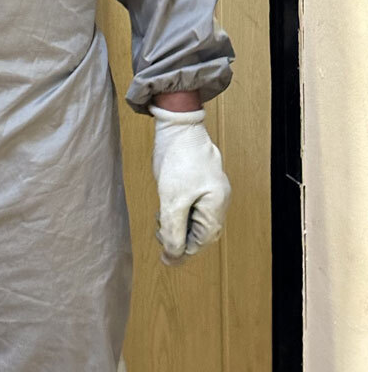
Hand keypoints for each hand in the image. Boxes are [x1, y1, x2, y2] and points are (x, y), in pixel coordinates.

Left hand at [150, 105, 229, 264]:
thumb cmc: (177, 158)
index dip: (182, 250)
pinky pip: (194, 204)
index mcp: (216, 205)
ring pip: (196, 218)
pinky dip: (180, 209)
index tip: (163, 253)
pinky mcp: (201, 179)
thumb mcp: (171, 200)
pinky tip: (166, 204)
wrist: (176, 123)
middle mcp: (219, 198)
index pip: (202, 241)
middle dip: (180, 236)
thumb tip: (172, 257)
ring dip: (178, 223)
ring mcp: (212, 188)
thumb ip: (173, 230)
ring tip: (161, 218)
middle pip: (201, 231)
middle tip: (160, 233)